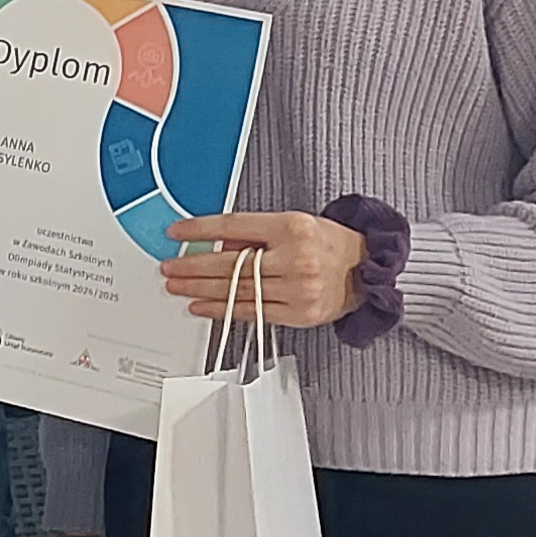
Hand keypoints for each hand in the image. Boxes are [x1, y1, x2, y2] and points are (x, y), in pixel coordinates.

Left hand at [159, 210, 365, 326]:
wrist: (367, 270)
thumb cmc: (327, 242)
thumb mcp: (293, 223)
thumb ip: (255, 233)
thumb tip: (216, 244)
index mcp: (292, 227)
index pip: (234, 226)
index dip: (200, 229)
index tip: (175, 232)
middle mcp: (295, 257)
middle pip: (231, 263)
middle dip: (192, 266)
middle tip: (168, 267)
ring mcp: (297, 288)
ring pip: (237, 290)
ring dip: (200, 290)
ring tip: (177, 287)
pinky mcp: (298, 313)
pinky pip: (250, 312)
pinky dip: (221, 310)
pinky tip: (200, 306)